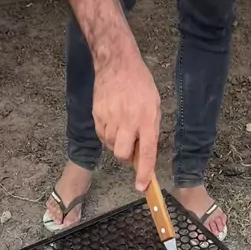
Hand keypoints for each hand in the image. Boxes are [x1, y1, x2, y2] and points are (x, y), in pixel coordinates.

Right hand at [93, 49, 160, 191]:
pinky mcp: (97, 114)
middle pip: (122, 154)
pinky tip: (112, 120)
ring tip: (121, 126)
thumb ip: (149, 130)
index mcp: (146, 118)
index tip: (142, 186)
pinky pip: (101, 135)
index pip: (146, 152)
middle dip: (125, 156)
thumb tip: (143, 153)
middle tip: (130, 145)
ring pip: (110, 146)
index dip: (144, 172)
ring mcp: (110, 117)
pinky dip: (107, 134)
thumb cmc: (140, 84)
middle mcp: (127, 120)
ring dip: (116, 143)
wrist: (116, 63)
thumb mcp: (153, 106)